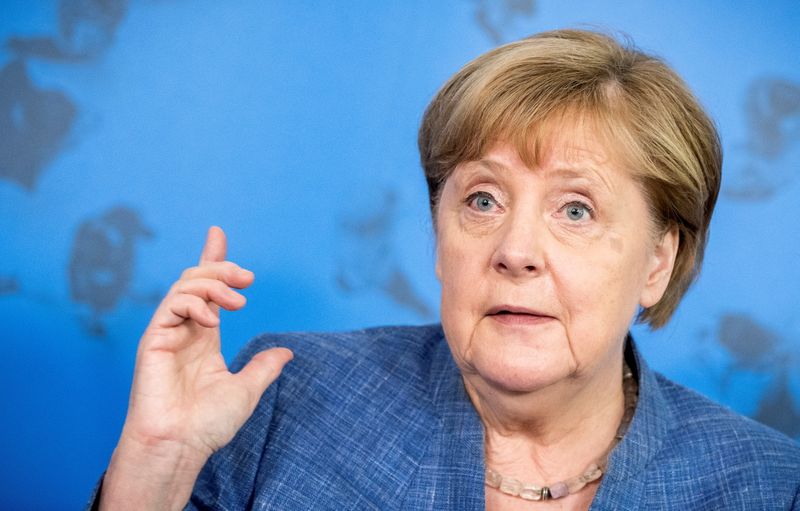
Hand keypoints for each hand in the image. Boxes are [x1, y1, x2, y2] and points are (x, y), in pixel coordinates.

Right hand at [100, 226, 291, 509]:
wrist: (181, 445)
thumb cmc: (207, 424)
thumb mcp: (247, 390)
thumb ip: (263, 368)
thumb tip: (286, 353)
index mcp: (204, 337)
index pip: (208, 290)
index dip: (213, 259)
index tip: (217, 233)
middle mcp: (185, 330)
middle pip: (196, 279)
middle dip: (220, 267)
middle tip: (247, 276)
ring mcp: (168, 332)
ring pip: (185, 286)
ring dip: (214, 283)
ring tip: (238, 300)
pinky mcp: (154, 339)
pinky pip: (172, 304)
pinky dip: (195, 303)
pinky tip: (214, 320)